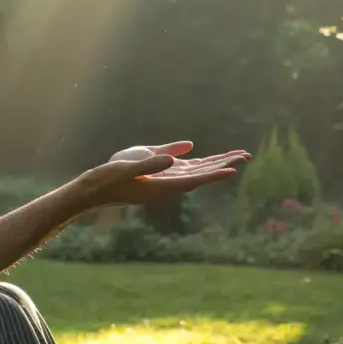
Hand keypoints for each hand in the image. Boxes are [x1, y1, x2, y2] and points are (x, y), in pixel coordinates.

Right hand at [75, 141, 250, 207]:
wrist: (96, 188)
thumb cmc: (110, 178)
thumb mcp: (128, 167)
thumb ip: (152, 163)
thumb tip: (174, 160)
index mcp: (163, 186)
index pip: (195, 180)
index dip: (214, 174)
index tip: (234, 170)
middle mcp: (168, 185)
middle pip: (202, 174)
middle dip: (223, 164)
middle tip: (246, 155)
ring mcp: (165, 180)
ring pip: (197, 171)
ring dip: (216, 162)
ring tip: (237, 156)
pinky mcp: (159, 175)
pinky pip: (185, 168)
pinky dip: (199, 163)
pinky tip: (207, 157)